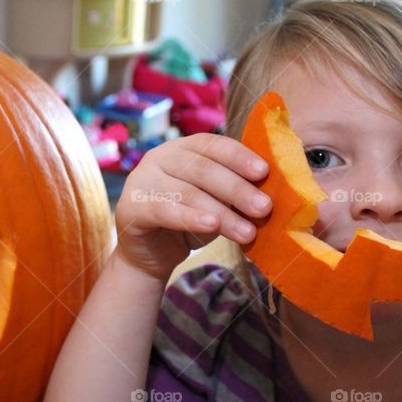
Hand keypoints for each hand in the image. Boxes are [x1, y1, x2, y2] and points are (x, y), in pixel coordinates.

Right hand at [114, 133, 271, 281]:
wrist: (151, 256)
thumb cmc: (189, 223)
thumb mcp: (216, 202)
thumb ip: (234, 191)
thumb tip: (271, 192)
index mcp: (182, 148)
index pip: (212, 144)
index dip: (238, 156)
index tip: (264, 172)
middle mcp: (159, 157)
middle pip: (202, 168)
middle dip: (237, 189)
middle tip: (264, 208)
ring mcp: (141, 179)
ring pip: (188, 192)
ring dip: (222, 213)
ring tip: (248, 232)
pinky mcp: (130, 206)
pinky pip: (165, 210)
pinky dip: (190, 218)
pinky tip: (211, 226)